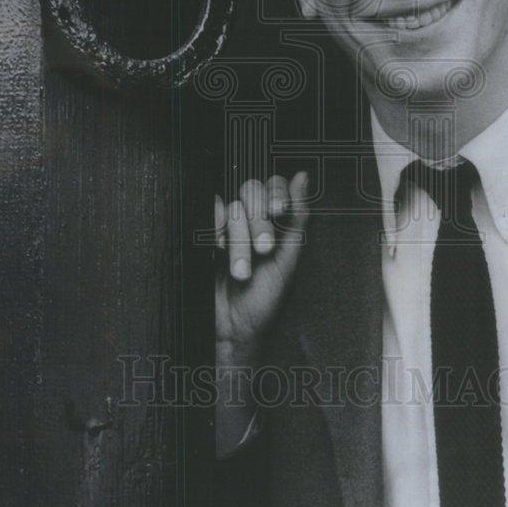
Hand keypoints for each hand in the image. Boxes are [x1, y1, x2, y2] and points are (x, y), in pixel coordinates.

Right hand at [214, 171, 308, 369]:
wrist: (232, 330)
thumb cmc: (265, 300)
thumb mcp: (289, 259)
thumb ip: (297, 216)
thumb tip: (303, 176)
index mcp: (275, 222)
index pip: (274, 186)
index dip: (276, 194)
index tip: (279, 212)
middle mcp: (251, 219)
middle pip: (252, 192)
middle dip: (259, 223)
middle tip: (264, 250)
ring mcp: (226, 226)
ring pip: (233, 208)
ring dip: (240, 241)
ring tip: (242, 270)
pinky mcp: (204, 235)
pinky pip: (209, 216)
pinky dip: (216, 232)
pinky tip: (219, 253)